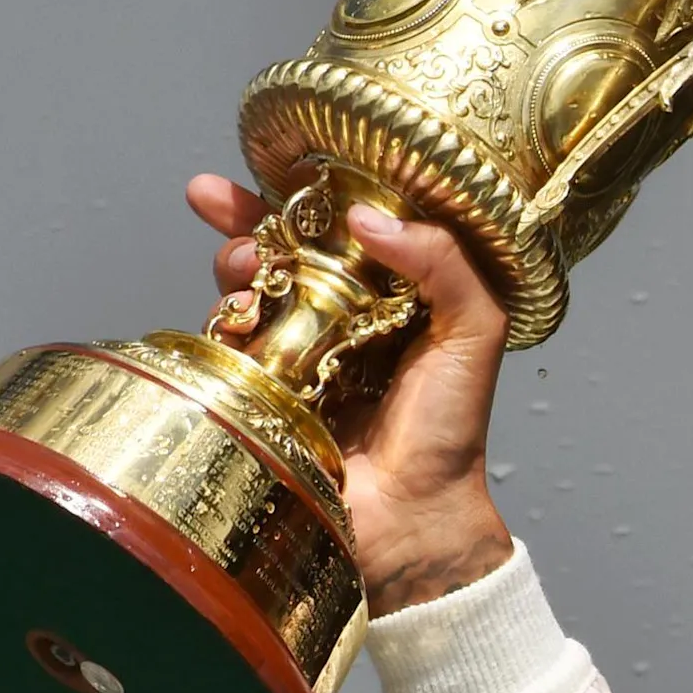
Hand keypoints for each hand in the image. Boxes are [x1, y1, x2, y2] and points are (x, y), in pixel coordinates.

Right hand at [187, 175, 515, 614]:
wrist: (409, 520)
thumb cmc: (450, 431)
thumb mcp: (474, 333)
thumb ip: (447, 266)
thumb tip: (369, 218)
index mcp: (390, 298)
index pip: (343, 232)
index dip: (307, 199)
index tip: (274, 172)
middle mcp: (337, 320)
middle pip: (281, 253)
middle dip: (244, 224)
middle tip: (219, 208)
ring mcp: (291, 356)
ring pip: (248, 293)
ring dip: (233, 270)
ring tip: (238, 272)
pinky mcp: (256, 394)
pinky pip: (224, 346)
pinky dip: (218, 324)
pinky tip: (228, 318)